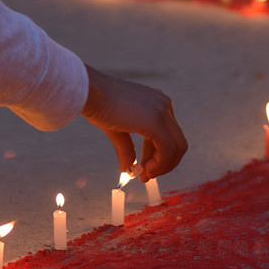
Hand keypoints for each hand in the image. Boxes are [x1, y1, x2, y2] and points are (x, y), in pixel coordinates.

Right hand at [81, 63, 186, 181]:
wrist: (89, 91)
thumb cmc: (98, 105)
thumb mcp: (117, 129)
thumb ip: (127, 148)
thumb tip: (128, 169)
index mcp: (157, 103)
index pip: (169, 135)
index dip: (159, 156)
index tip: (144, 169)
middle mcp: (164, 105)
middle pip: (178, 142)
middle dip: (165, 164)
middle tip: (147, 176)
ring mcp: (163, 112)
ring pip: (177, 147)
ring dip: (163, 166)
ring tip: (144, 176)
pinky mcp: (156, 121)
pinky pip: (167, 150)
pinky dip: (158, 164)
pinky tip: (143, 170)